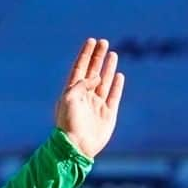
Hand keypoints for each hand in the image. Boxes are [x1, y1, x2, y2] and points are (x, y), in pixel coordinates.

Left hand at [53, 38, 124, 159]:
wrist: (76, 147)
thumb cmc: (68, 123)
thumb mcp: (69, 99)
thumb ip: (81, 84)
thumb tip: (96, 77)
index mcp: (72, 93)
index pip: (79, 69)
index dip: (85, 55)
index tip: (91, 41)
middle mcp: (84, 97)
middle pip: (92, 72)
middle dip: (98, 57)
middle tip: (104, 42)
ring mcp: (96, 105)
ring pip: (104, 82)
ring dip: (108, 68)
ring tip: (112, 54)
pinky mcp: (107, 114)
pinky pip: (113, 96)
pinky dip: (117, 85)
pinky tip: (119, 75)